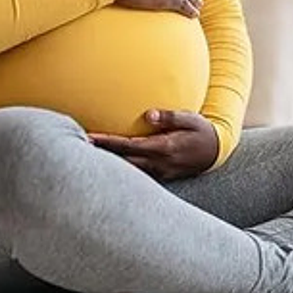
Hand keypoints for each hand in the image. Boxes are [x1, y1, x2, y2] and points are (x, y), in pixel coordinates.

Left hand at [89, 109, 218, 180]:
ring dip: (108, 165)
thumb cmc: (202, 131)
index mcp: (164, 148)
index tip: (89, 138)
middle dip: (101, 156)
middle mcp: (159, 164)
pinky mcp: (160, 177)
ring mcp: (159, 173)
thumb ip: (169, 117)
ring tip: (87, 156)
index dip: (107, 143)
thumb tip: (148, 114)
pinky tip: (109, 165)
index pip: (128, 146)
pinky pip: (136, 175)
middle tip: (77, 147)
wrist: (216, 153)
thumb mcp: (190, 119)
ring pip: (128, 171)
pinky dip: (121, 170)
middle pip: (122, 162)